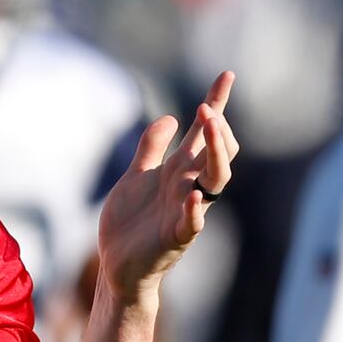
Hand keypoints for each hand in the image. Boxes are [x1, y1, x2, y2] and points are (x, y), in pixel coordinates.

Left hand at [96, 71, 236, 300]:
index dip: (215, 104)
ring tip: (208, 125)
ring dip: (215, 154)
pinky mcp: (175, 238)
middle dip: (215, 129)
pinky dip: (195, 210)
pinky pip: (192, 223)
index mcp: (179, 172)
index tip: (226, 75)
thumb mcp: (136, 175)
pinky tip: (194, 195)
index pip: (203, 134)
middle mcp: (188, 188)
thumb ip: (151, 147)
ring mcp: (185, 212)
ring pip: (214, 182)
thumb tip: (171, 117)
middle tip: (207, 107)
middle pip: (216, 153)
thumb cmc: (130, 223)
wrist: (117, 266)